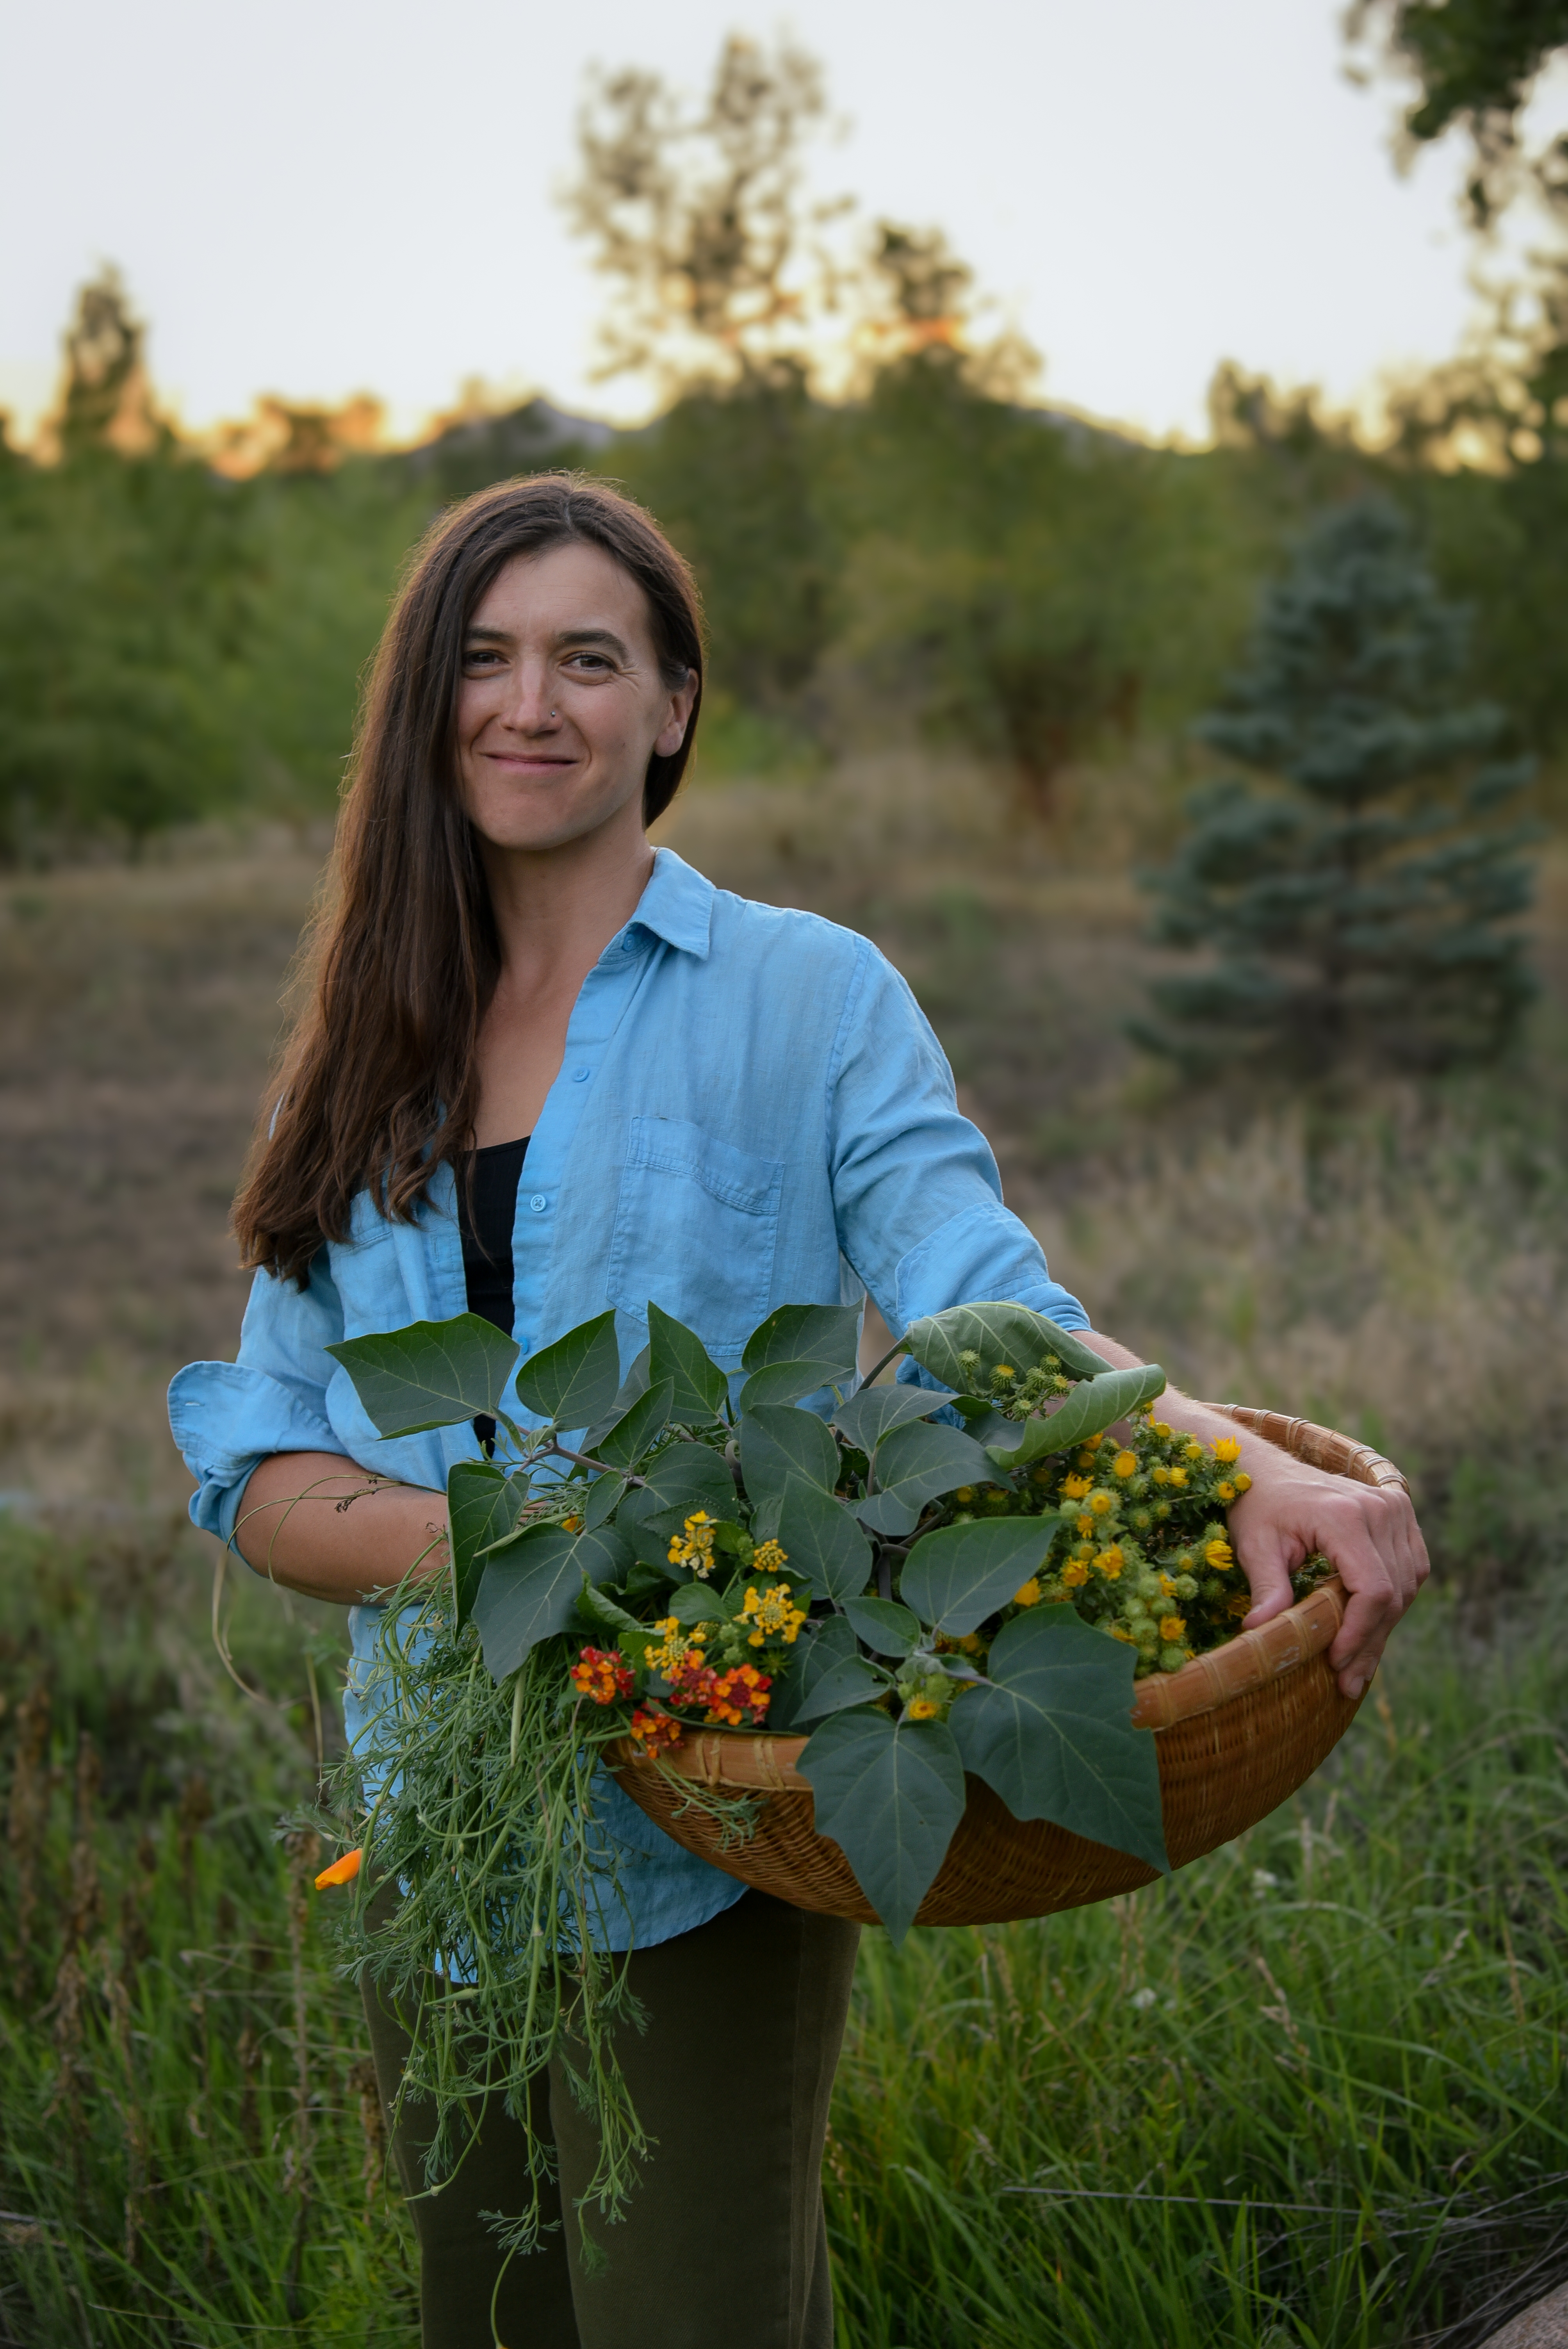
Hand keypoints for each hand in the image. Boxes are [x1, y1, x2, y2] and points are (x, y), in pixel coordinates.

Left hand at [1225, 1448, 1428, 1697]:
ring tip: (1358, 1666)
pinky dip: (1394, 1601)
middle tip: (1348, 1682)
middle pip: (1393, 1593)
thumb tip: (1259, 1633)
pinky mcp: (1400, 1511)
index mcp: (1344, 1515)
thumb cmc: (1258, 1508)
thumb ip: (1266, 1587)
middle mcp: (1380, 1507)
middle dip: (1369, 1642)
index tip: (1336, 1664)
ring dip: (1384, 1628)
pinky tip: (1371, 1629)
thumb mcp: (1254, 1546)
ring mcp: (1395, 1506)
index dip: (1359, 1633)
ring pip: (1407, 1585)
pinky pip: (1411, 1568)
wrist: (1268, 1470)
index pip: (1374, 1589)